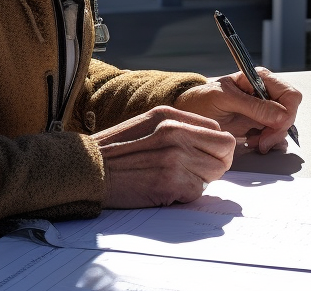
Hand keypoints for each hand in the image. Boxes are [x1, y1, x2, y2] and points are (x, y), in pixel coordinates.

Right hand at [93, 106, 234, 208]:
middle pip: (225, 149)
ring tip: (175, 180)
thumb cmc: (113, 151)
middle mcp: (175, 132)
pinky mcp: (170, 182)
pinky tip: (164, 190)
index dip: (214, 147)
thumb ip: (177, 128)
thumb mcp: (146, 124)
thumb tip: (207, 143)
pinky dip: (185, 195)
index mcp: (169, 115)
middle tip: (197, 172)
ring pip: (215, 172)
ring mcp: (174, 157)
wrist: (86, 170)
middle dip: (216, 163)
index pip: (217, 129)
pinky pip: (197, 192)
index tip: (204, 157)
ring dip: (200, 180)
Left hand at [173, 67, 300, 153]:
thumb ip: (253, 107)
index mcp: (260, 79)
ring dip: (272, 137)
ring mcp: (264, 109)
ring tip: (253, 141)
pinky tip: (253, 142)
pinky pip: (275, 134)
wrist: (190, 112)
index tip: (273, 128)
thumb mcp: (225, 99)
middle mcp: (266, 92)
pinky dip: (267, 142)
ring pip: (284, 126)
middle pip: (290, 112)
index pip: (290, 95)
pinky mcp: (260, 123)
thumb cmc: (203, 100)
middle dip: (279, 129)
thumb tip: (281, 116)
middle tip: (262, 141)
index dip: (286, 114)